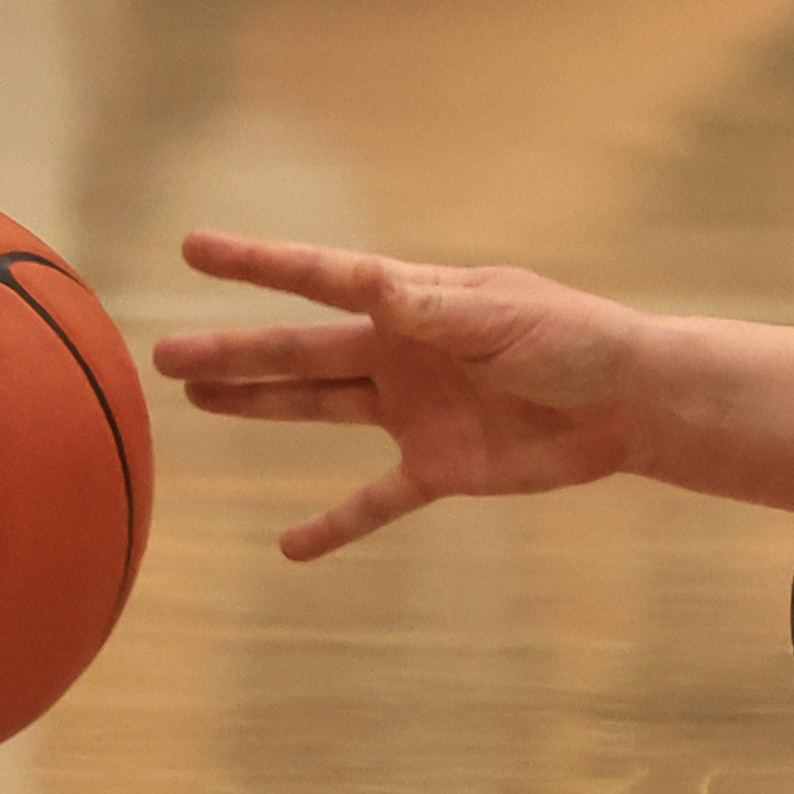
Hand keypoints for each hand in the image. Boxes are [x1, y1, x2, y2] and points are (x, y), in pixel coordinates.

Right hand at [153, 231, 648, 560]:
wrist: (631, 404)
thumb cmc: (574, 341)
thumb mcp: (503, 317)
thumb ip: (432, 310)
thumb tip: (369, 284)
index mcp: (415, 304)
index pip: (323, 278)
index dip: (258, 263)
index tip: (195, 247)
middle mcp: (403, 352)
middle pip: (302, 351)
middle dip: (234, 353)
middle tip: (163, 355)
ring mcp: (416, 411)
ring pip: (319, 406)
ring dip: (260, 404)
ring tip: (195, 399)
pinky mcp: (440, 466)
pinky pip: (375, 501)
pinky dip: (336, 525)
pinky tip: (289, 546)